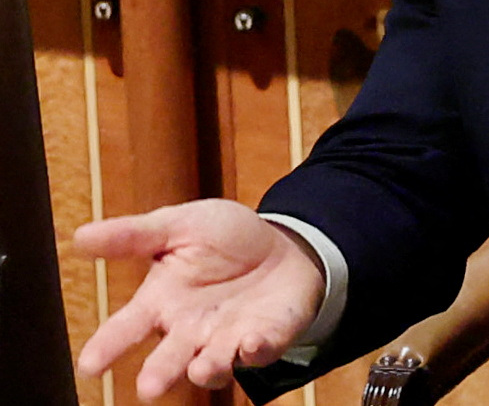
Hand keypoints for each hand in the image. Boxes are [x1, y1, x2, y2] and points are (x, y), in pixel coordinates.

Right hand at [74, 199, 325, 398]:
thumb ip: (134, 235)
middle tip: (148, 388)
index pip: (125, 328)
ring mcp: (227, 338)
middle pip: (168, 357)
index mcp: (161, 301)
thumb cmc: (224, 239)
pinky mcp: (265, 338)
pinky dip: (256, 349)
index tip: (89, 365)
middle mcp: (189, 329)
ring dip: (206, 368)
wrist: (283, 245)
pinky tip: (251, 342)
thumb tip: (79, 237)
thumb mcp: (179, 226)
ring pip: (212, 363)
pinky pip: (260, 350)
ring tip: (199, 369)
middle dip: (158, 373)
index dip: (107, 347)